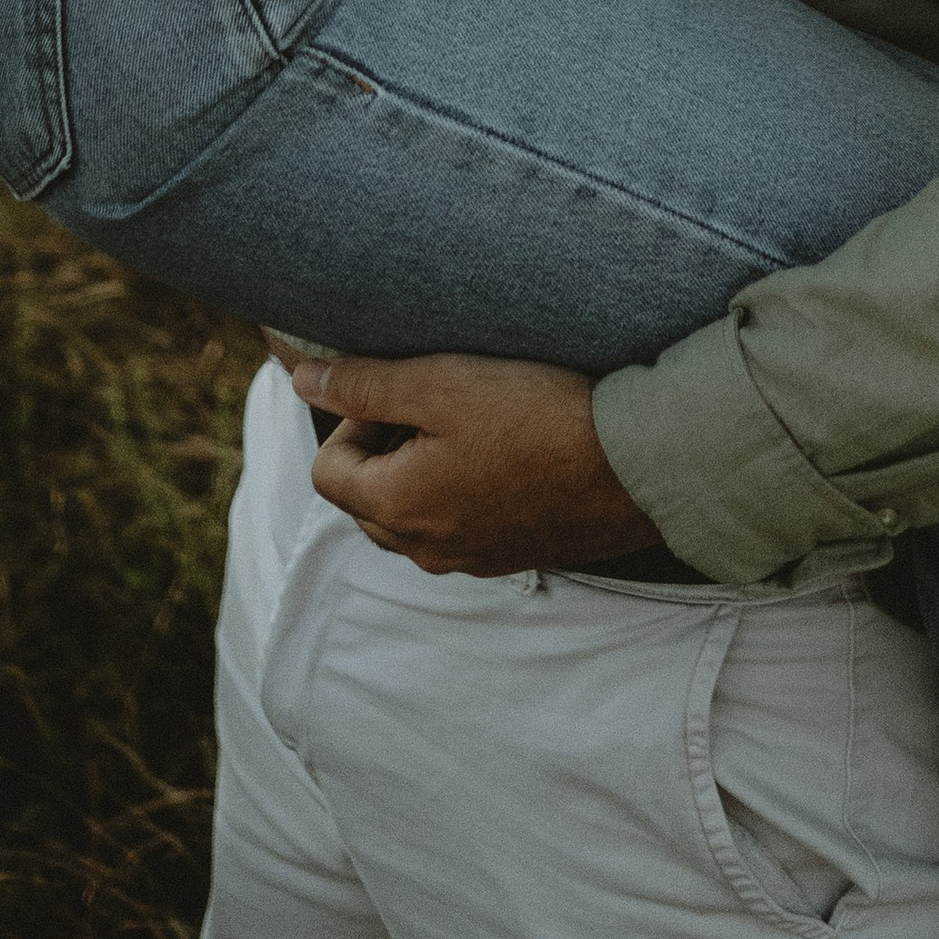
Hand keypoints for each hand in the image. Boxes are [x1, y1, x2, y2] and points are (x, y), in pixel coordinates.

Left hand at [287, 349, 664, 575]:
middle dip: (384, 448)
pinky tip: (510, 451)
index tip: (402, 391)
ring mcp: (472, 560)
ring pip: (412, 516)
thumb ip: (366, 384)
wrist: (637, 465)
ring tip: (475, 423)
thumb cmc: (539, 415)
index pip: (328, 471)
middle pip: (366, 499)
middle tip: (437, 402)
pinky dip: (464, 492)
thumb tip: (301, 378)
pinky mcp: (512, 556)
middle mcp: (427, 549)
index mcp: (398, 508)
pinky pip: (459, 527)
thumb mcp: (444, 382)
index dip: (353, 421)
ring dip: (422, 472)